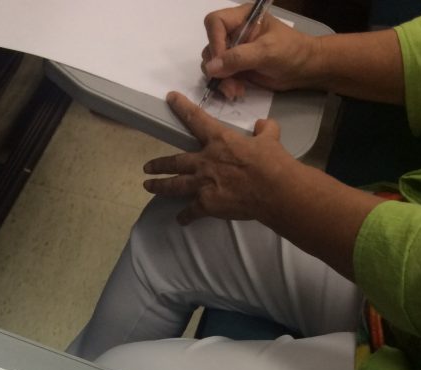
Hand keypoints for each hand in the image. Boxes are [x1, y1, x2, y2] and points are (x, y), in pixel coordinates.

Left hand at [143, 92, 295, 224]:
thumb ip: (264, 130)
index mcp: (219, 140)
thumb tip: (263, 124)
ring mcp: (203, 184)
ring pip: (175, 185)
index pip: (196, 118)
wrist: (273, 189)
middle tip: (147, 167)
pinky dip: (185, 216)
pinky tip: (181, 220)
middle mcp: (205, 161)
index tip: (170, 98)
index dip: (182, 107)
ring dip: (160, 186)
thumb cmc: (272, 162)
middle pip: (175, 162)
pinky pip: (191, 211)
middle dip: (159, 164)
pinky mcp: (206, 204)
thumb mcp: (270, 138)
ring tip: (148, 186)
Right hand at [202, 4, 321, 97]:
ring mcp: (234, 50)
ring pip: (213, 64)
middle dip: (218, 67)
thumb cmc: (290, 52)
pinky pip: (220, 77)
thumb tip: (210, 68)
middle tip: (230, 83)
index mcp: (242, 18)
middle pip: (210, 46)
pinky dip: (225, 86)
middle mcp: (234, 32)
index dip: (214, 42)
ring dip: (221, 80)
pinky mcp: (235, 67)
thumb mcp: (266, 51)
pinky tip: (238, 92)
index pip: (215, 23)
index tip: (220, 64)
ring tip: (236, 91)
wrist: (303, 69)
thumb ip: (238, 58)